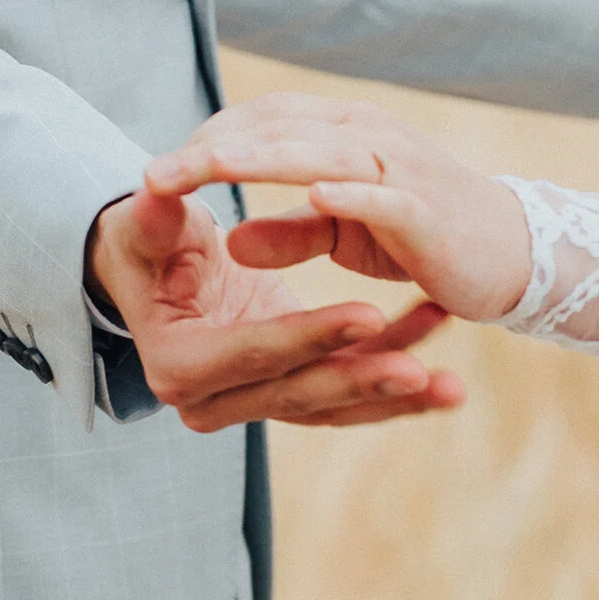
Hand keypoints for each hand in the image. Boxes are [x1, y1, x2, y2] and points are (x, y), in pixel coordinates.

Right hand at [86, 179, 463, 436]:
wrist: (159, 273)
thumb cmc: (150, 243)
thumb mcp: (146, 229)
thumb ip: (152, 219)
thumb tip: (151, 192)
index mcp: (181, 364)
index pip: (256, 352)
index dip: (310, 336)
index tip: (369, 315)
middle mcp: (215, 400)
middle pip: (300, 394)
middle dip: (363, 382)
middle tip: (420, 372)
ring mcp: (256, 402)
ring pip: (333, 407)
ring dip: (395, 398)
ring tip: (452, 388)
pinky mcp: (291, 391)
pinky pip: (348, 392)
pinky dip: (396, 373)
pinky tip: (442, 350)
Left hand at [146, 97, 536, 328]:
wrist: (512, 254)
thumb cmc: (422, 238)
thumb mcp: (344, 234)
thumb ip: (291, 231)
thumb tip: (231, 239)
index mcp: (345, 133)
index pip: (265, 118)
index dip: (210, 137)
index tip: (160, 170)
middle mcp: (370, 136)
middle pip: (280, 128)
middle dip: (214, 148)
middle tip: (155, 174)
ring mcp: (401, 169)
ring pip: (321, 152)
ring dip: (263, 158)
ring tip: (209, 166)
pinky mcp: (426, 211)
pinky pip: (385, 195)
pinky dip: (352, 191)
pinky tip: (314, 192)